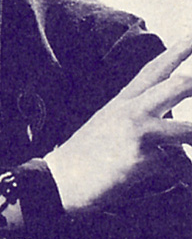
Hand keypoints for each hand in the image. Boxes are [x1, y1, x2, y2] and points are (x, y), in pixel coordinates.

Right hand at [44, 34, 191, 213]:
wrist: (60, 180)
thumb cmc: (85, 156)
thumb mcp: (108, 125)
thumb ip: (140, 119)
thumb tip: (176, 137)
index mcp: (122, 101)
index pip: (153, 70)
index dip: (178, 53)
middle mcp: (130, 111)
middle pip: (177, 86)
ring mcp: (136, 133)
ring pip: (188, 131)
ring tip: (172, 149)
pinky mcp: (142, 159)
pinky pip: (177, 170)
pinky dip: (177, 181)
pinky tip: (155, 185)